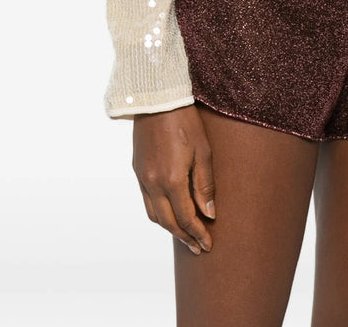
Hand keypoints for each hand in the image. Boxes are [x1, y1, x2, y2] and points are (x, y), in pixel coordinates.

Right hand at [132, 104, 216, 254]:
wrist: (158, 100)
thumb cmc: (186, 122)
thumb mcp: (203, 151)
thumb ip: (205, 185)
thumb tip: (209, 214)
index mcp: (172, 180)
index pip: (186, 218)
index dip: (198, 234)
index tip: (208, 245)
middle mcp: (154, 183)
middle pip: (168, 222)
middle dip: (185, 237)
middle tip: (198, 248)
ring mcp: (143, 177)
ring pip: (154, 215)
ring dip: (170, 228)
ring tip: (185, 235)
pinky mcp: (137, 170)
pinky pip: (146, 201)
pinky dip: (159, 213)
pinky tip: (169, 213)